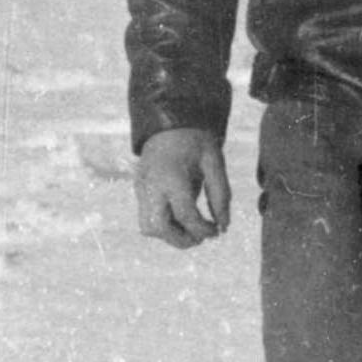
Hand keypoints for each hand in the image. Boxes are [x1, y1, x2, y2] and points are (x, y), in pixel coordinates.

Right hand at [136, 127, 231, 247]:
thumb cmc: (195, 140)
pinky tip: (180, 217)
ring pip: (148, 227)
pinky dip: (163, 224)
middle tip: (200, 237)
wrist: (170, 121)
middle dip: (181, 240)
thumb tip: (223, 227)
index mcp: (172, 176)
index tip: (216, 232)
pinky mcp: (138, 188)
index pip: (185, 216)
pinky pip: (146, 217)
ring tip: (190, 229)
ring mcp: (141, 187)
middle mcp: (152, 185)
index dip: (203, 230)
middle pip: (158, 228)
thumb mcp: (214, 163)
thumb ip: (221, 196)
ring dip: (169, 235)